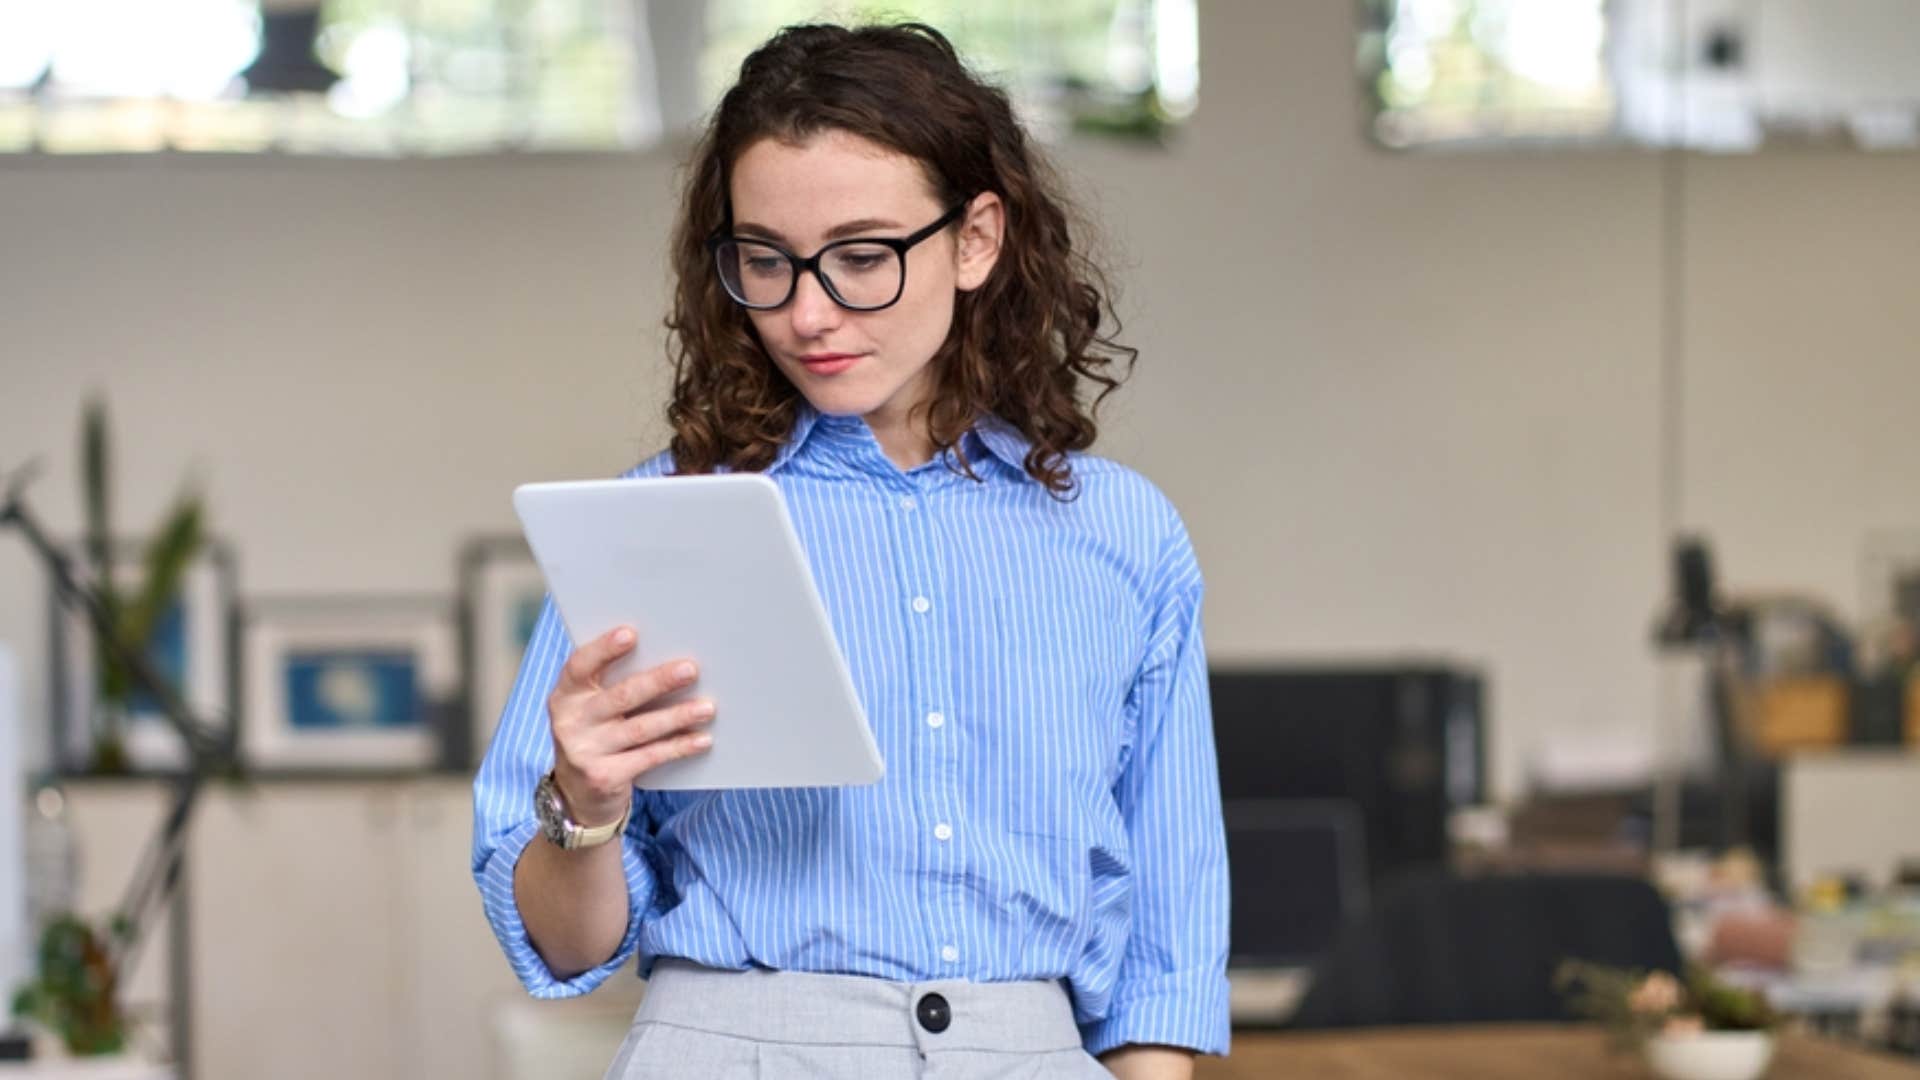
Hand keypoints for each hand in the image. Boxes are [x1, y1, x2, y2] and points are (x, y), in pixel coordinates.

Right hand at [546, 626, 713, 825]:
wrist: (578, 793)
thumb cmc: (596, 734)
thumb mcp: (591, 708)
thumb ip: (612, 684)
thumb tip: (667, 658)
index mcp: (566, 695)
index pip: (580, 666)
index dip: (604, 649)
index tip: (631, 633)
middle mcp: (571, 722)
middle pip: (620, 696)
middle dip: (658, 681)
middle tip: (691, 669)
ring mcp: (585, 752)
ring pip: (640, 728)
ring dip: (677, 716)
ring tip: (707, 707)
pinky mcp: (604, 777)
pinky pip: (649, 757)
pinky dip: (678, 746)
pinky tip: (701, 738)